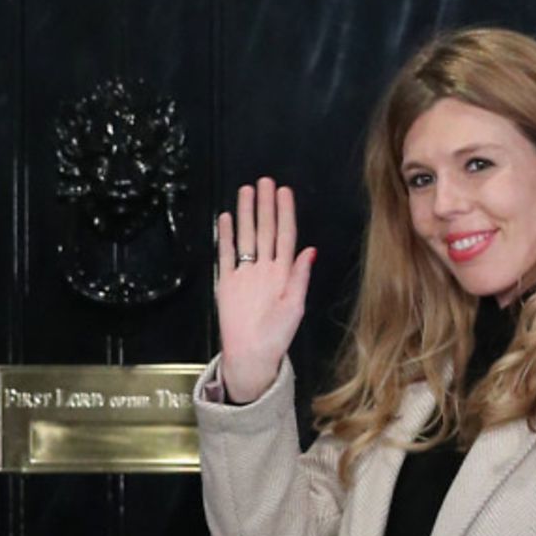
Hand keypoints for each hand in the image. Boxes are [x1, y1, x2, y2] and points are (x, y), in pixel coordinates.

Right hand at [214, 177, 316, 403]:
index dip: (285, 213)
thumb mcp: (295, 306)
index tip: (284, 192)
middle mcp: (265, 268)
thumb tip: (309, 251)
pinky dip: (225, 236)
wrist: (251, 354)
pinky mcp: (227, 282)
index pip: (285, 235)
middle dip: (265, 206)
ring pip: (245, 236)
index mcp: (283, 273)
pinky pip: (226, 254)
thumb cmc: (277, 335)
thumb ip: (299, 278)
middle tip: (264, 181)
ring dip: (245, 214)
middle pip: (264, 230)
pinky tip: (226, 218)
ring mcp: (245, 273)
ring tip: (245, 191)